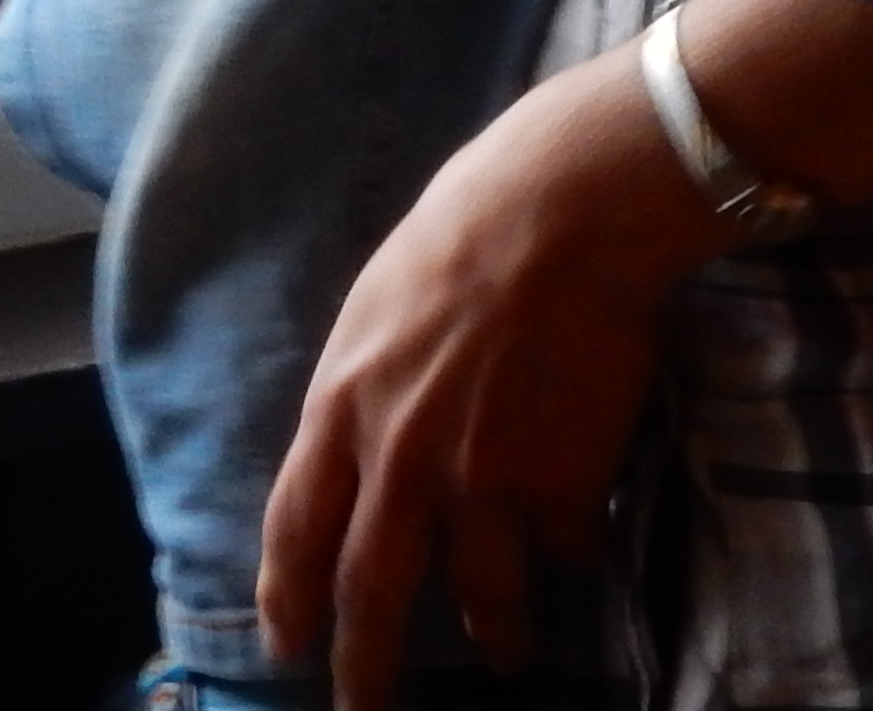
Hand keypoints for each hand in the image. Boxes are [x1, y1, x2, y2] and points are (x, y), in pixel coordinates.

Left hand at [257, 44, 717, 706]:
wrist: (564, 212)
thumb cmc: (468, 226)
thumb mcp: (379, 303)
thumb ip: (367, 382)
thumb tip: (366, 432)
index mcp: (342, 408)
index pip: (294, 531)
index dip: (287, 598)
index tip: (286, 643)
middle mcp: (400, 463)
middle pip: (370, 593)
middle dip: (363, 668)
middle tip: (361, 710)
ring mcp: (481, 482)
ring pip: (478, 597)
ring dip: (494, 635)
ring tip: (507, 654)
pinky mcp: (559, 487)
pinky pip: (566, 547)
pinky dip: (574, 556)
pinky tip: (585, 556)